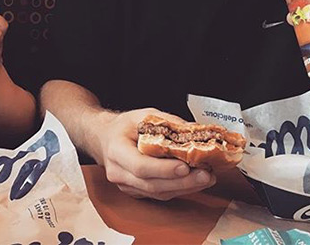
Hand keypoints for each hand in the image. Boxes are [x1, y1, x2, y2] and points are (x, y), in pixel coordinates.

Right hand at [94, 108, 215, 200]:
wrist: (103, 138)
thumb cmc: (123, 126)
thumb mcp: (142, 115)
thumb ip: (166, 122)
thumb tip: (194, 130)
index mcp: (116, 150)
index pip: (141, 166)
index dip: (164, 169)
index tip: (185, 166)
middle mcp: (118, 172)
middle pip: (152, 185)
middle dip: (182, 182)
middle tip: (205, 175)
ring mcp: (126, 186)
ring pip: (157, 193)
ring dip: (184, 188)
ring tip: (205, 178)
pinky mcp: (135, 192)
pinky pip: (158, 195)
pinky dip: (177, 189)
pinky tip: (193, 182)